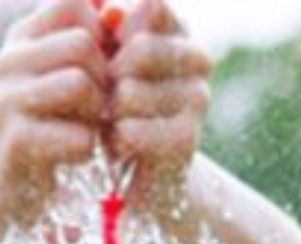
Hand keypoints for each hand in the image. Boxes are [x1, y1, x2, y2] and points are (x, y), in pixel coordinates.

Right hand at [0, 0, 108, 243]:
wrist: (3, 190)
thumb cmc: (48, 128)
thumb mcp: (65, 78)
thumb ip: (92, 44)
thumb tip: (119, 9)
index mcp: (22, 37)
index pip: (74, 2)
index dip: (102, 32)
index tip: (102, 66)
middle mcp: (8, 60)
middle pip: (83, 43)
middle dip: (104, 78)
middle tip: (97, 108)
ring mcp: (7, 99)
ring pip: (81, 84)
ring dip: (96, 112)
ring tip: (86, 128)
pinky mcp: (16, 141)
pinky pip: (79, 135)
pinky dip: (87, 147)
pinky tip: (74, 155)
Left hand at [108, 0, 211, 218]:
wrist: (137, 170)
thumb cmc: (113, 103)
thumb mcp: (104, 58)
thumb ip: (104, 29)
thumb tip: (109, 8)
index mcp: (177, 29)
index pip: (152, 6)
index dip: (115, 33)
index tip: (104, 57)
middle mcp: (197, 58)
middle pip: (139, 49)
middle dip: (107, 76)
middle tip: (101, 97)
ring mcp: (198, 98)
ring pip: (130, 93)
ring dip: (108, 112)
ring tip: (110, 121)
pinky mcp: (188, 139)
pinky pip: (133, 130)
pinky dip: (117, 139)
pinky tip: (119, 142)